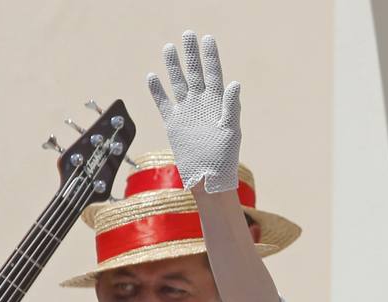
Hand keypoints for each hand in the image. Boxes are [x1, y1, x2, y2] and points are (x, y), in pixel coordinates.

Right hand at [147, 30, 241, 192]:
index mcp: (218, 105)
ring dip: (173, 67)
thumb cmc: (224, 159)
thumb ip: (231, 107)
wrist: (208, 180)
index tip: (208, 38)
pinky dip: (158, 91)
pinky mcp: (174, 124)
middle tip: (188, 34)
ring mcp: (187, 113)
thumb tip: (235, 84)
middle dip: (192, 55)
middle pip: (195, 74)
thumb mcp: (230, 132)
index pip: (214, 75)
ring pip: (179, 84)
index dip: (211, 57)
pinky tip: (152, 76)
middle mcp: (202, 105)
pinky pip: (164, 103)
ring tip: (168, 47)